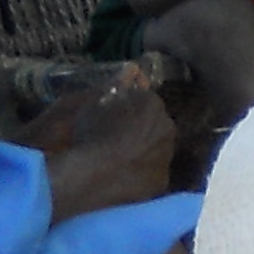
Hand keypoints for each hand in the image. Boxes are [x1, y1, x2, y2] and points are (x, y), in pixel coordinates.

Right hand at [24, 70, 176, 217]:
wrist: (86, 176)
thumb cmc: (86, 134)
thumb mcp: (92, 103)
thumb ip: (112, 87)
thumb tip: (129, 70)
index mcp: (153, 105)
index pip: (146, 100)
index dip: (130, 108)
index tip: (115, 115)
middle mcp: (167, 128)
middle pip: (156, 125)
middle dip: (141, 128)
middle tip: (116, 138)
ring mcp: (166, 156)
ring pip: (157, 149)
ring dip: (143, 151)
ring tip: (117, 159)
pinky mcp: (160, 182)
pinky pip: (151, 174)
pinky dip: (141, 174)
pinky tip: (122, 177)